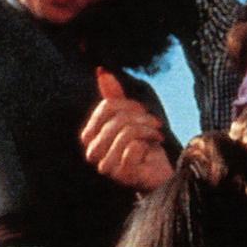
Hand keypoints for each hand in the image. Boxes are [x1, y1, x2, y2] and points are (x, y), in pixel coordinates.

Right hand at [82, 73, 173, 190]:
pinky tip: (153, 148)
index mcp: (89, 136)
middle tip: (155, 123)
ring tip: (157, 133)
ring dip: (147, 130)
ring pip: (126, 133)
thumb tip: (101, 71)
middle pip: (117, 120)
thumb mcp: (129, 119)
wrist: (157, 175)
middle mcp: (92, 152)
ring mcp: (106, 166)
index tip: (143, 111)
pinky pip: (133, 148)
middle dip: (141, 118)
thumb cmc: (142, 147)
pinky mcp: (122, 175)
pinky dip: (147, 144)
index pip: (106, 107)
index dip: (128, 104)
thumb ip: (114, 97)